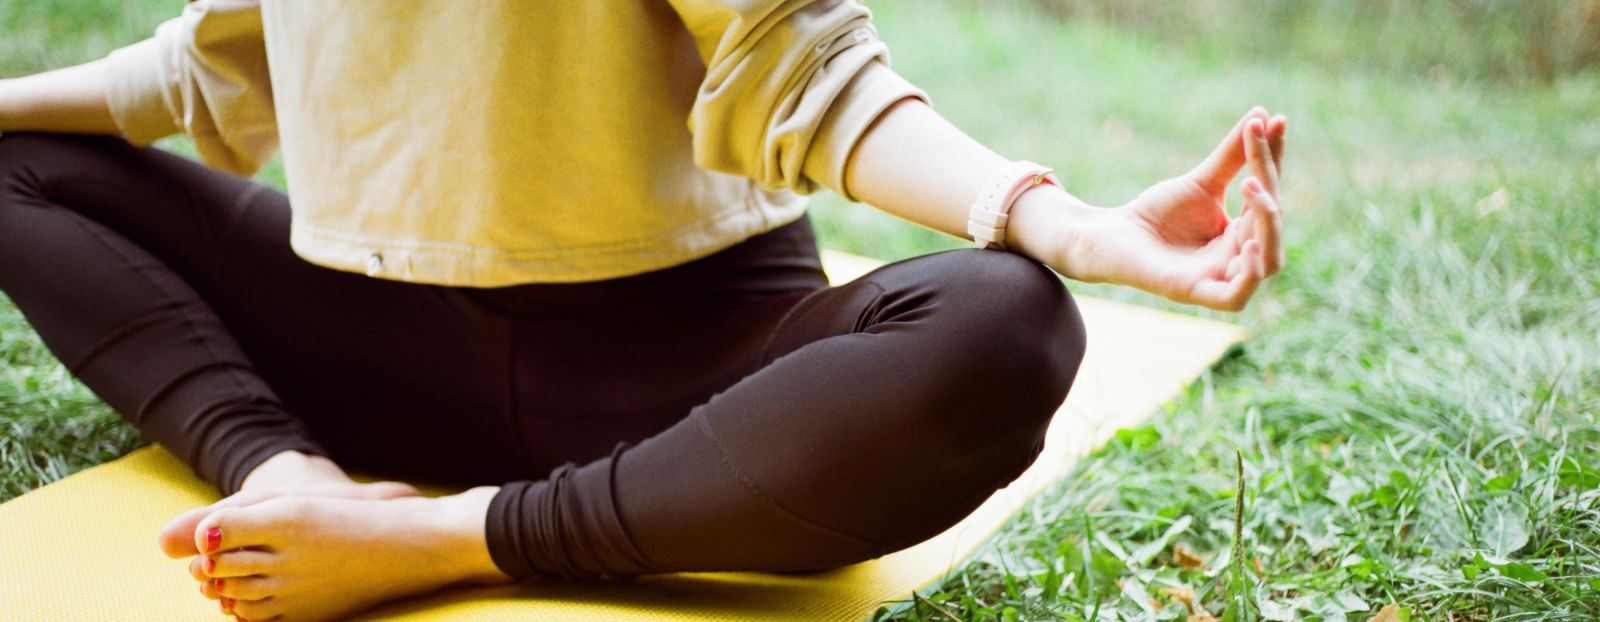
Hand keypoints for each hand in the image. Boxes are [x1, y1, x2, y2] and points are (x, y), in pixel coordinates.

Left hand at [1061, 107, 1285, 310]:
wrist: (1109, 234)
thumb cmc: (1156, 213)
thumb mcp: (1200, 182)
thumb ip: (1233, 155)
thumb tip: (1263, 113)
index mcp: (1243, 233)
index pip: (1271, 195)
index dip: (1274, 160)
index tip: (1274, 121)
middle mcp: (1239, 259)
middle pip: (1272, 225)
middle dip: (1268, 188)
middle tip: (1252, 164)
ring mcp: (1219, 278)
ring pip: (1268, 262)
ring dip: (1267, 224)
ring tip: (1252, 187)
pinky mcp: (1194, 293)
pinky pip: (1236, 297)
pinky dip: (1250, 273)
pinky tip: (1247, 242)